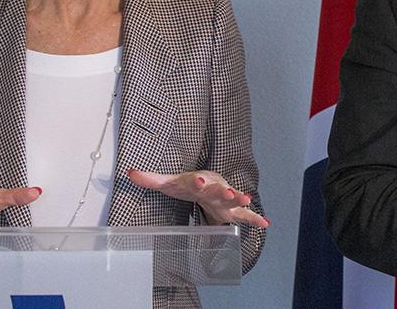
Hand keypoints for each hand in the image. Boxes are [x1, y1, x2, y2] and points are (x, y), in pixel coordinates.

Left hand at [126, 169, 268, 228]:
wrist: (208, 186)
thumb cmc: (188, 185)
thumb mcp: (170, 183)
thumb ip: (151, 179)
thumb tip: (130, 172)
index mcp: (199, 182)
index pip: (196, 181)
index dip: (197, 182)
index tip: (199, 180)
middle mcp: (214, 189)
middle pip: (219, 190)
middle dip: (223, 191)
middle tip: (229, 191)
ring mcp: (225, 200)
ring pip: (234, 200)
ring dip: (241, 200)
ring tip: (246, 199)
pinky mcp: (232, 212)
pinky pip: (246, 215)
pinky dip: (255, 218)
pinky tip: (266, 223)